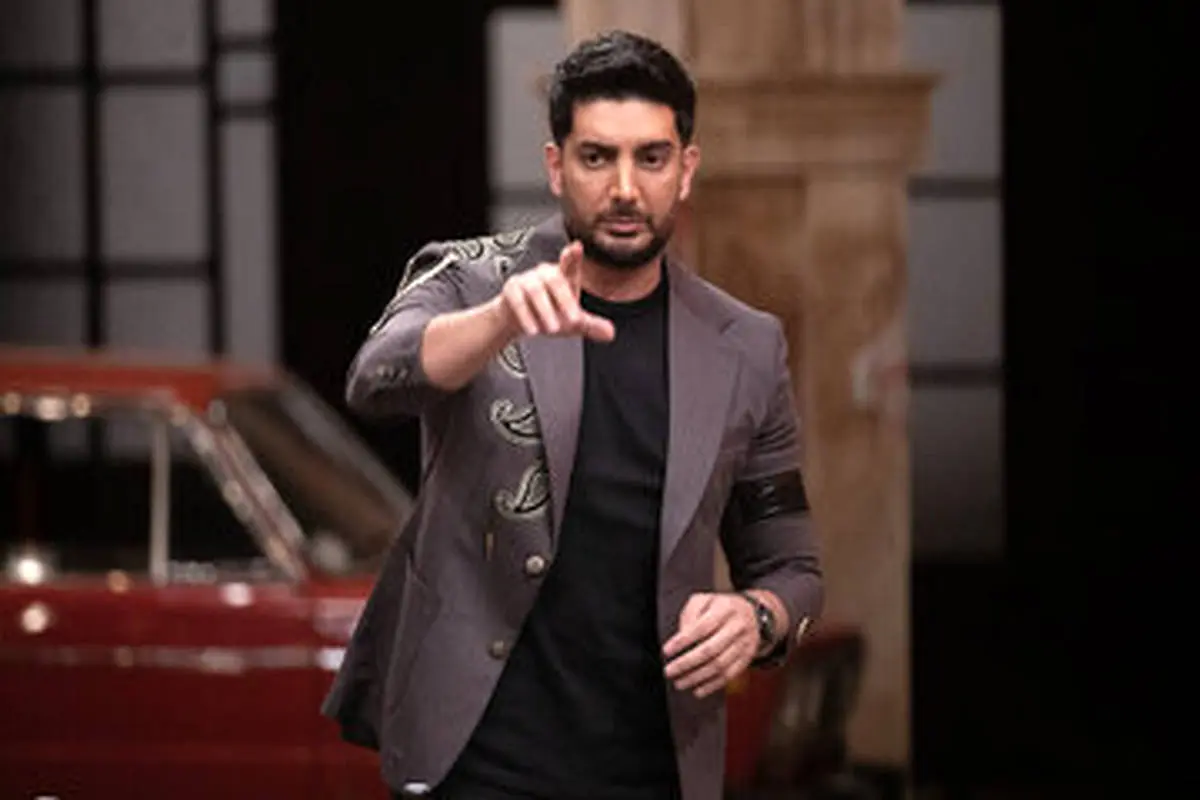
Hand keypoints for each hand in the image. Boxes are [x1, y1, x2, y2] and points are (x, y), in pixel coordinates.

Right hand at [496, 241, 614, 341]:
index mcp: (564, 277)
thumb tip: (610, 333)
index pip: (570, 264)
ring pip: (535, 290)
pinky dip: (526, 316)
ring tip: (552, 329)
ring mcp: (527, 280)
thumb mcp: (572, 323)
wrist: (517, 319)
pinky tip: (533, 329)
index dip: (573, 255)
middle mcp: (545, 275)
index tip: (577, 247)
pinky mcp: (511, 290)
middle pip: (555, 280)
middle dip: (565, 300)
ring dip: (545, 311)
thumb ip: (591, 326)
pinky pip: (517, 300)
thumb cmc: (547, 314)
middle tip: (573, 321)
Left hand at [662, 593, 758, 697]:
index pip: (701, 627)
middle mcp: (737, 626)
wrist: (753, 614)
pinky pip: (730, 675)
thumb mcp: (704, 600)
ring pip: (720, 666)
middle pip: (711, 649)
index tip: (666, 651)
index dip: (682, 641)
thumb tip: (682, 635)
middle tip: (669, 671)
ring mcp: (745, 643)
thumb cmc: (721, 607)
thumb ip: (690, 614)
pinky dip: (712, 685)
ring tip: (679, 682)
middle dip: (686, 663)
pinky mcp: (747, 658)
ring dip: (697, 677)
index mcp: (725, 609)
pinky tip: (698, 690)